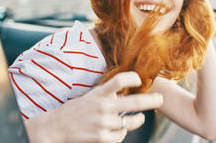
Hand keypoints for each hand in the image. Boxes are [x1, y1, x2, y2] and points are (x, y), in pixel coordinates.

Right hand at [25, 72, 162, 142]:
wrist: (55, 128)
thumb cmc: (74, 110)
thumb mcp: (90, 95)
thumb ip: (107, 93)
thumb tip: (125, 89)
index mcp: (99, 93)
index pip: (120, 80)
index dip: (133, 77)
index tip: (139, 79)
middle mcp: (103, 106)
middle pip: (134, 102)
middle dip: (151, 100)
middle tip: (160, 99)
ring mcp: (103, 123)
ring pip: (131, 122)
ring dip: (137, 120)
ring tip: (139, 118)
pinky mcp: (102, 138)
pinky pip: (121, 135)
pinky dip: (121, 133)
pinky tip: (117, 130)